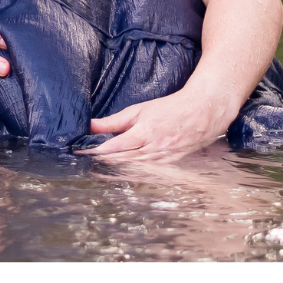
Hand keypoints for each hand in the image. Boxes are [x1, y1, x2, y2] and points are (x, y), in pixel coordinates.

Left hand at [85, 85, 232, 164]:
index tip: (81, 153)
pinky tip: (120, 174)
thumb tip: (91, 125)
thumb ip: (114, 121)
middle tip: (84, 163)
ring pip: (132, 168)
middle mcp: (152, 149)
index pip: (114, 147)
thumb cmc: (170, 108)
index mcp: (144, 134)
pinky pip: (145, 171)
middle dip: (101, 162)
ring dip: (113, 170)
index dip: (96, 152)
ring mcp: (161, 159)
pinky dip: (130, 172)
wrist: (201, 113)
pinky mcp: (168, 164)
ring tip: (96, 171)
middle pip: (121, 161)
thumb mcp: (139, 110)